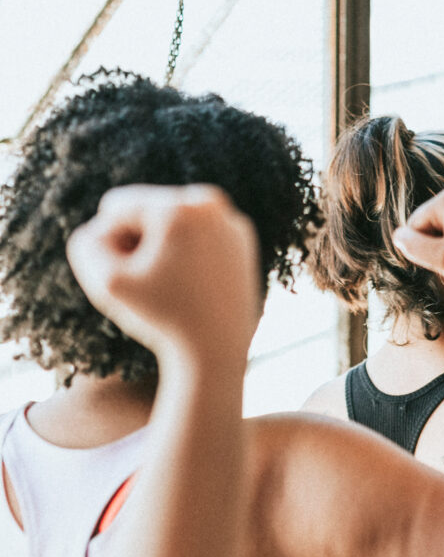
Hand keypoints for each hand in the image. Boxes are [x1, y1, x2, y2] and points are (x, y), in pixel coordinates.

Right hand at [66, 184, 259, 362]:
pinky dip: (187, 254)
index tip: (135, 278)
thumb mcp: (107, 283)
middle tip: (156, 284)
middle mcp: (212, 204)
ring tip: (172, 285)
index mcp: (180, 207)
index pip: (116, 209)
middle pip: (147, 211)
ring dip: (160, 248)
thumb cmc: (163, 318)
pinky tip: (190, 284)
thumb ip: (86, 244)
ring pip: (172, 223)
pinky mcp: (243, 240)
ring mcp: (232, 221)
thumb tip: (104, 227)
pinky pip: (197, 235)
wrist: (217, 351)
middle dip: (138, 242)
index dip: (112, 246)